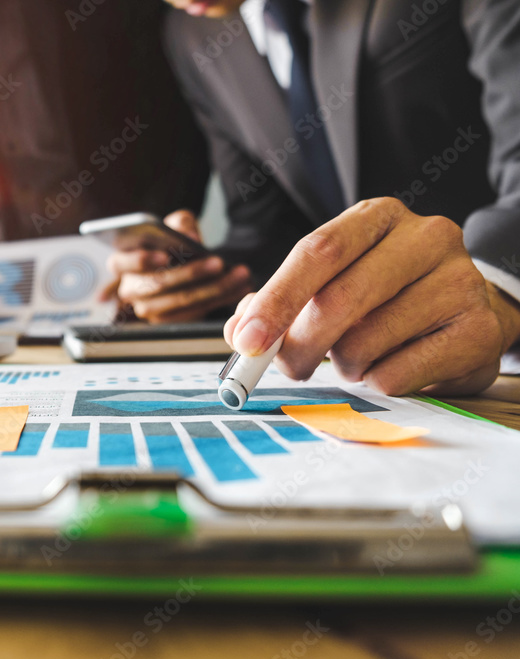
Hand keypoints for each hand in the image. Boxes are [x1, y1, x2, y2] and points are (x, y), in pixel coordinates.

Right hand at [102, 209, 251, 322]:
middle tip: (218, 262)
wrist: (188, 264)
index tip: (165, 255)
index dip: (141, 260)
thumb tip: (190, 237)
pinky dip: (220, 299)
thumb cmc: (176, 243)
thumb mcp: (177, 226)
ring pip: (178, 302)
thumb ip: (181, 224)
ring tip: (238, 274)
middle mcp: (130, 289)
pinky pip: (194, 313)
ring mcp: (148, 309)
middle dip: (190, 274)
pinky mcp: (168, 321)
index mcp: (122, 262)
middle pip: (156, 285)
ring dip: (212, 289)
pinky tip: (240, 286)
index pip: (120, 263)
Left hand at [224, 197, 519, 395]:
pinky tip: (391, 366)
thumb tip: (240, 331)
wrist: (468, 313)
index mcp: (378, 217)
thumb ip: (278, 301)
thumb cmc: (386, 297)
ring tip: (358, 356)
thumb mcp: (333, 281)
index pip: (318, 250)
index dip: (276, 298)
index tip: (247, 340)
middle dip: (299, 344)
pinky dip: (376, 382)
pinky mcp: (478, 329)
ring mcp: (459, 280)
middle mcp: (425, 237)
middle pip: (339, 298)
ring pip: (365, 342)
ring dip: (344, 364)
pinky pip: (396, 373)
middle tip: (287, 366)